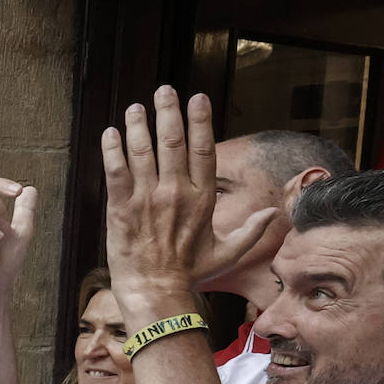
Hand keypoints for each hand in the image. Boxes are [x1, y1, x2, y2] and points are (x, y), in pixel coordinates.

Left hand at [101, 87, 275, 317]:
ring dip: (138, 124)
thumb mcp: (227, 254)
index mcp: (201, 200)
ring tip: (136, 107)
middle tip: (164, 90)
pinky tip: (110, 132)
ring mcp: (147, 200)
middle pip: (173, 142)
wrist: (156, 293)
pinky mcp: (121, 209)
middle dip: (168, 112)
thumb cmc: (189, 275)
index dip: (200, 121)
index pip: (204, 150)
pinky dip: (111, 150)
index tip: (197, 98)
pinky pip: (115, 172)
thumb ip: (251, 231)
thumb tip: (273, 214)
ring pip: (142, 151)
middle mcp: (175, 194)